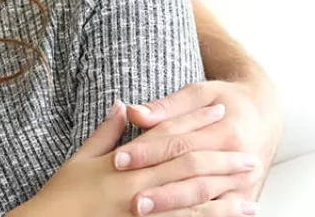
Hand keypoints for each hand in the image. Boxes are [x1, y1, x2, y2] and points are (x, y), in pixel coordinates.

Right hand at [10, 102, 259, 216]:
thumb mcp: (80, 158)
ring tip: (251, 196)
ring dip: (224, 196)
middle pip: (187, 164)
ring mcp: (142, 208)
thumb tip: (124, 107)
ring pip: (192, 198)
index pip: (166, 133)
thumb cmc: (63, 193)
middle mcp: (136, 183)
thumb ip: (105, 133)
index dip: (194, 121)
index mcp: (123, 160)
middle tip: (250, 156)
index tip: (218, 110)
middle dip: (221, 160)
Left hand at [116, 80, 282, 210]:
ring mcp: (244, 183)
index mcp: (226, 132)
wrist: (265, 115)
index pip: (179, 145)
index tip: (118, 160)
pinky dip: (198, 216)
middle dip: (162, 191)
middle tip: (132, 200)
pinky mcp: (244, 197)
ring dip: (177, 209)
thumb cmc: (227, 101)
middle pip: (193, 178)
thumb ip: (167, 106)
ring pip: (206, 199)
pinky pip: (219, 212)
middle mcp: (238, 159)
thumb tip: (133, 112)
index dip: (147, 152)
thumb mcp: (200, 93)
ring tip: (147, 214)